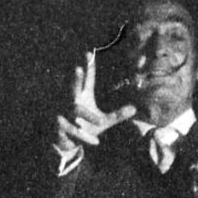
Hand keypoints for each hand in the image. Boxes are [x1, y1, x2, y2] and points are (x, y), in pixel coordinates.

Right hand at [54, 45, 133, 172]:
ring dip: (84, 113)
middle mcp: (72, 102)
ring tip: (86, 111)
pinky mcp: (62, 128)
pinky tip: (96, 143)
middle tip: (78, 68)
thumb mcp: (104, 122)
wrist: (68, 144)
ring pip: (76, 112)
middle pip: (73, 88)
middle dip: (75, 79)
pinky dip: (85, 137)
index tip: (88, 53)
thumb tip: (135, 108)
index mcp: (82, 95)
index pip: (86, 79)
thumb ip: (118, 115)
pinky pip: (75, 132)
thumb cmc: (86, 127)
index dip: (88, 67)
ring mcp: (64, 114)